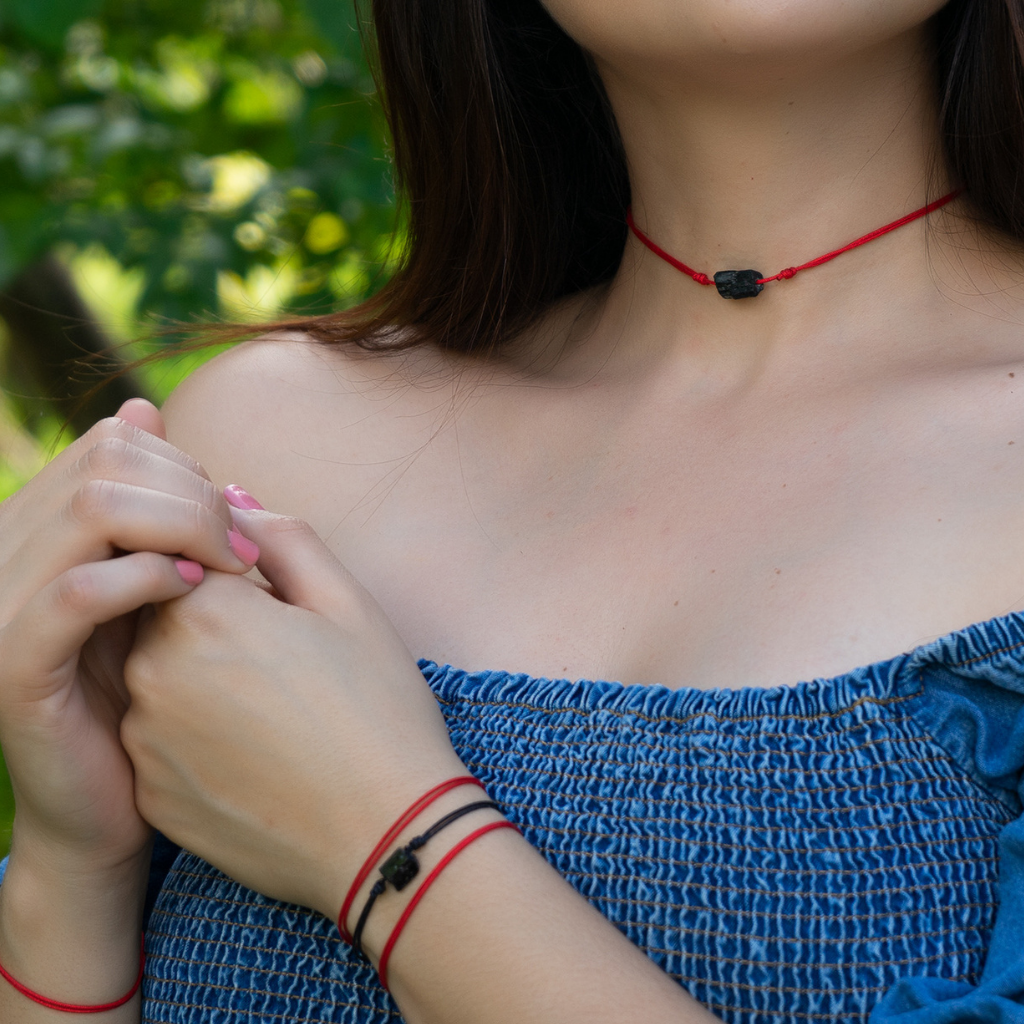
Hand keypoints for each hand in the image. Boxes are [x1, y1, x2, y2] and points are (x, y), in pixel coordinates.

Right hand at [0, 400, 258, 873]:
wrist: (111, 806)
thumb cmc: (146, 689)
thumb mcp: (148, 582)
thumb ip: (146, 502)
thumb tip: (143, 408)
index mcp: (35, 528)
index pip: (111, 445)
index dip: (186, 467)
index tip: (235, 516)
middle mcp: (6, 556)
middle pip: (107, 467)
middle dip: (195, 494)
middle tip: (246, 545)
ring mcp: (1, 610)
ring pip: (92, 512)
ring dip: (184, 526)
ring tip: (233, 566)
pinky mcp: (15, 668)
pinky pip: (80, 593)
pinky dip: (148, 579)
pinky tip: (195, 594)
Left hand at [121, 494, 466, 917]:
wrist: (386, 834)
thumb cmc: (379, 709)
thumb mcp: (348, 603)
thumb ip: (281, 536)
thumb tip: (230, 498)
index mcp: (205, 610)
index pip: (185, 558)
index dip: (235, 576)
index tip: (276, 609)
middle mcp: (155, 671)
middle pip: (163, 616)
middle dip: (212, 624)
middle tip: (282, 662)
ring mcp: (145, 739)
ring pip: (158, 679)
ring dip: (199, 680)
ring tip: (273, 712)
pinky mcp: (150, 793)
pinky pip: (159, 742)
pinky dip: (194, 738)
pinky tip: (255, 755)